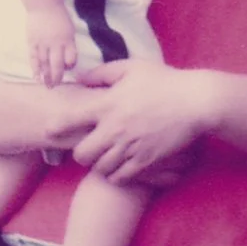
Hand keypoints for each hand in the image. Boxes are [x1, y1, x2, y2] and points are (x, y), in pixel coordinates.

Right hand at [26, 6, 78, 87]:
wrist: (44, 4)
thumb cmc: (59, 16)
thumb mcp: (70, 29)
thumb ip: (69, 44)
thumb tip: (67, 61)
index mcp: (68, 39)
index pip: (71, 58)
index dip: (70, 66)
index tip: (68, 69)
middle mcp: (56, 43)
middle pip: (57, 64)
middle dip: (57, 77)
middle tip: (55, 86)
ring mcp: (43, 43)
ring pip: (44, 63)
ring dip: (45, 76)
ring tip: (46, 85)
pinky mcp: (32, 41)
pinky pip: (33, 58)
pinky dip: (34, 69)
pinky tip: (36, 77)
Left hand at [69, 58, 219, 186]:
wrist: (196, 102)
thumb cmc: (164, 81)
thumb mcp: (132, 68)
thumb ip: (102, 73)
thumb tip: (80, 78)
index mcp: (109, 104)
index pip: (71, 119)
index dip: (56, 127)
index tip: (50, 130)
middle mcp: (116, 129)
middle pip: (82, 154)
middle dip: (81, 153)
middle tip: (88, 148)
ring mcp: (131, 147)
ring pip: (100, 169)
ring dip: (99, 165)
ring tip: (105, 157)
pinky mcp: (146, 160)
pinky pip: (120, 177)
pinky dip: (116, 175)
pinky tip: (120, 166)